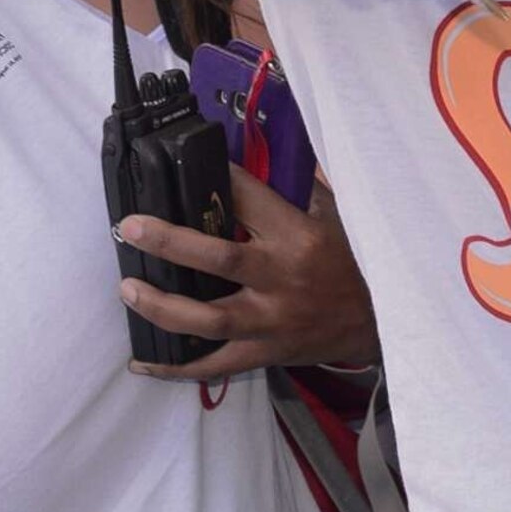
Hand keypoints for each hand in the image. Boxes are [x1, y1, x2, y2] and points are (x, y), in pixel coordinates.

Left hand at [120, 169, 379, 380]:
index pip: (248, 201)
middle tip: (130, 228)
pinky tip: (142, 362)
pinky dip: (176, 368)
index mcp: (299, 237)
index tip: (181, 162)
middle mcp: (282, 280)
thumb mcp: (341, 215)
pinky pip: (215, 367)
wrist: (382, 324)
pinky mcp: (265, 354)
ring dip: (163, 306)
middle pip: (219, 260)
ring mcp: (271, 323)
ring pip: (210, 320)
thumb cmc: (357, 262)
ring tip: (128, 289)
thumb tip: (285, 143)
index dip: (216, 181)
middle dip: (170, 242)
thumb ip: (311, 182)